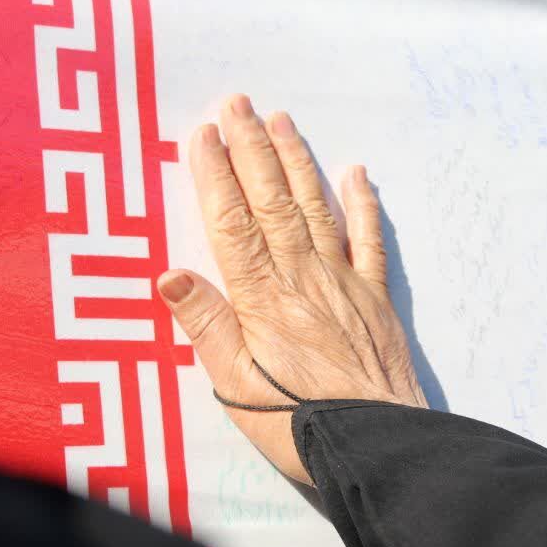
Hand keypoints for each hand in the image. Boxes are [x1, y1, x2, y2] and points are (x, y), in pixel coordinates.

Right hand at [157, 94, 427, 485]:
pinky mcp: (376, 300)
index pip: (231, 224)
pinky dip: (361, 205)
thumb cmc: (298, 424)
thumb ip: (206, 327)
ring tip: (282, 121)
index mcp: (261, 300)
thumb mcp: (235, 387)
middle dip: (252, 149)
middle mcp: (302, 279)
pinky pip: (368, 242)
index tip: (202, 134)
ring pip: (316, 209)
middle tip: (237, 102)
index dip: (215, 176)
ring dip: (296, 163)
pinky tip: (355, 173)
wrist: (377, 443)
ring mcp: (343, 285)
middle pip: (272, 203)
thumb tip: (168, 274)